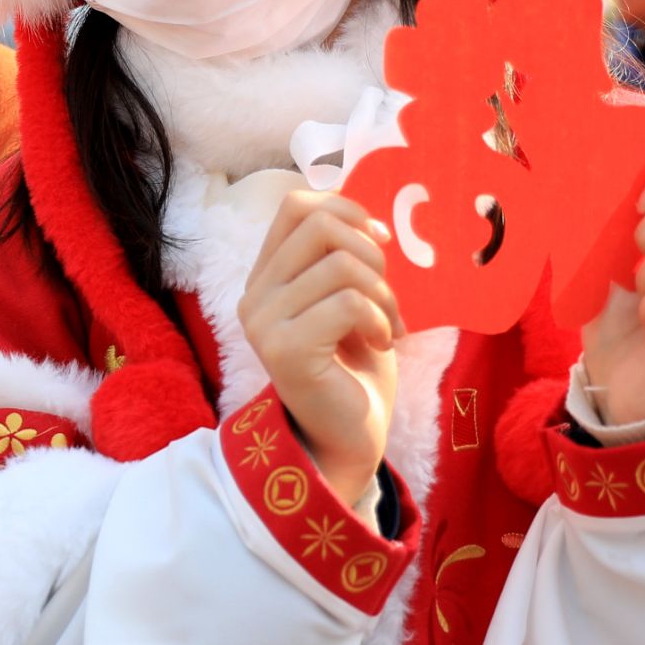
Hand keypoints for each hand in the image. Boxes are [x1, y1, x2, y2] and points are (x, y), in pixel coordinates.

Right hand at [237, 191, 401, 512]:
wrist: (350, 437)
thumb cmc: (354, 369)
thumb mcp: (348, 300)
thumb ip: (342, 260)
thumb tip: (365, 218)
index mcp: (266, 278)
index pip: (295, 207)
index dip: (346, 209)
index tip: (379, 242)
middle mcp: (255, 296)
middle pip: (319, 227)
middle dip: (370, 254)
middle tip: (386, 294)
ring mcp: (264, 324)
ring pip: (340, 266)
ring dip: (383, 294)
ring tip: (389, 325)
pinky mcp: (286, 350)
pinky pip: (348, 304)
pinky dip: (380, 320)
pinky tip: (383, 342)